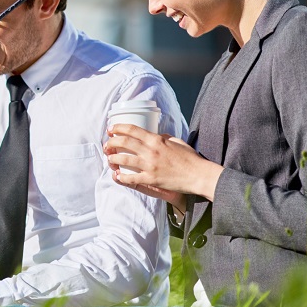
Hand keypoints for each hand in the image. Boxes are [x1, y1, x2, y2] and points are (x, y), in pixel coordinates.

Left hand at [104, 124, 222, 200]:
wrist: (199, 175)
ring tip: (109, 159)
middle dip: (111, 142)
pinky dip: (121, 177)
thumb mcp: (178, 142)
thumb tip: (158, 135)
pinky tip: (117, 176)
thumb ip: (165, 138)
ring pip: (123, 159)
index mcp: (156, 140)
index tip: (111, 129)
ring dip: (112, 158)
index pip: (132, 130)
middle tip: (107, 144)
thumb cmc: (190, 159)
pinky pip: (131, 178)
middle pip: (123, 142)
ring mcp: (149, 165)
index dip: (118, 128)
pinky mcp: (151, 179)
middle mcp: (150, 151)